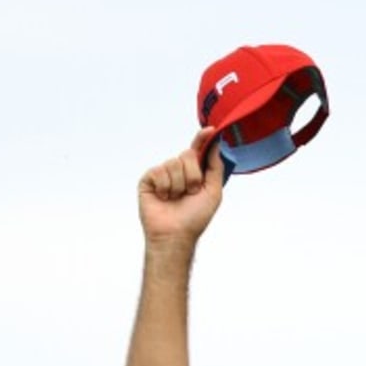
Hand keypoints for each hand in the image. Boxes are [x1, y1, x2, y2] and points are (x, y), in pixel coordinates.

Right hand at [138, 126, 224, 244]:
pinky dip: (165, 187)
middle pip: (187, 154)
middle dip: (193, 175)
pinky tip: (163, 198)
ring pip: (173, 163)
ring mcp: (163, 174)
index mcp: (194, 172)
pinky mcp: (149, 179)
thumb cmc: (195, 218)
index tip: (209, 130)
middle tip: (190, 193)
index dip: (202, 139)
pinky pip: (159, 171)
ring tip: (176, 199)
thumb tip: (216, 143)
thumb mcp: (214, 192)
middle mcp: (178, 171)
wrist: (175, 234)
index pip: (198, 150)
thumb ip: (215, 167)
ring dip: (179, 185)